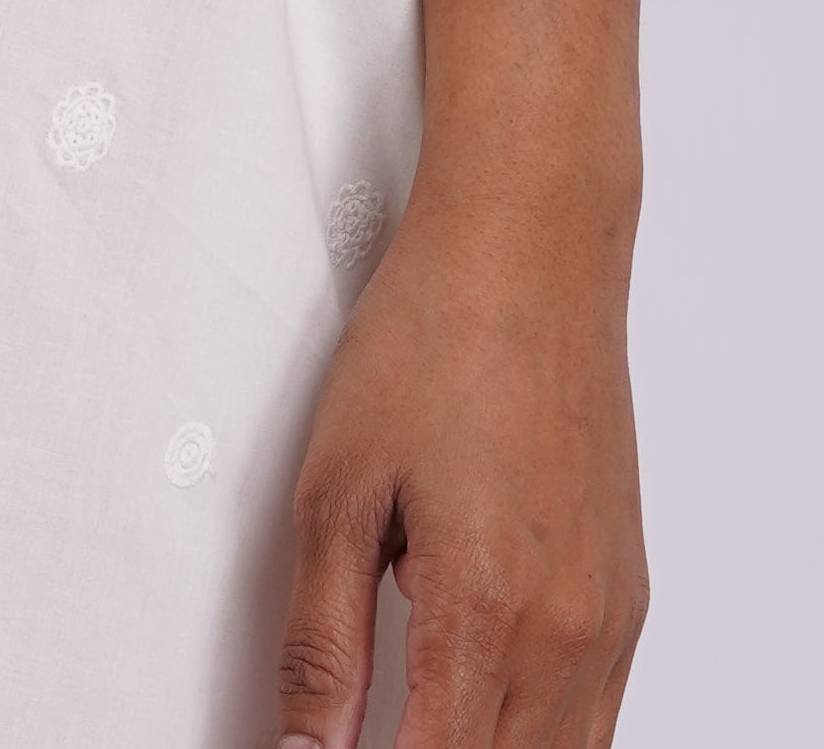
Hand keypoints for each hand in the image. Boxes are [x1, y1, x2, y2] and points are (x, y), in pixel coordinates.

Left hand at [275, 185, 647, 748]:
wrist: (530, 250)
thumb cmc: (434, 340)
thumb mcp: (336, 489)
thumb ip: (321, 642)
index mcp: (486, 612)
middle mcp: (568, 634)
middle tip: (361, 729)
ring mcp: (610, 620)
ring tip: (414, 713)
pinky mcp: (628, 598)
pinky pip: (596, 722)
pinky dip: (539, 737)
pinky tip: (479, 705)